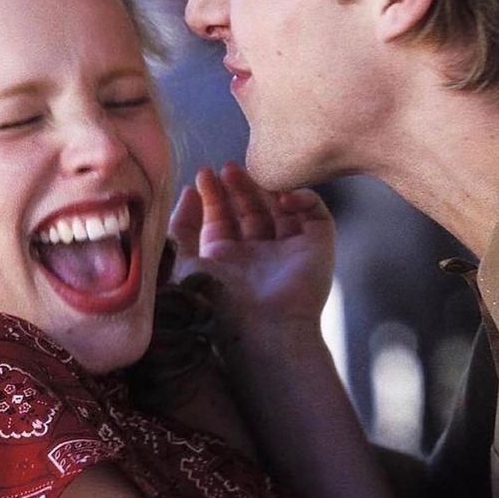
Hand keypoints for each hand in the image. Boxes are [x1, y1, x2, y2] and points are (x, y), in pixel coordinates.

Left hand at [169, 163, 334, 342]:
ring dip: (266, 187)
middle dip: (238, 187)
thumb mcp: (181, 262)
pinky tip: (283, 196)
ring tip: (246, 171)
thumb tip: (190, 192)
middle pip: (250, 211)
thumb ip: (180, 227)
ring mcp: (289, 254)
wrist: (260, 329)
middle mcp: (258, 258)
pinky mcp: (318, 250)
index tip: (203, 174)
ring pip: (281, 209)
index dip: (213, 196)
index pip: (222, 221)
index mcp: (226, 264)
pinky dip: (304, 198)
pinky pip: (316, 215)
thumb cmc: (215, 303)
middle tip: (226, 168)